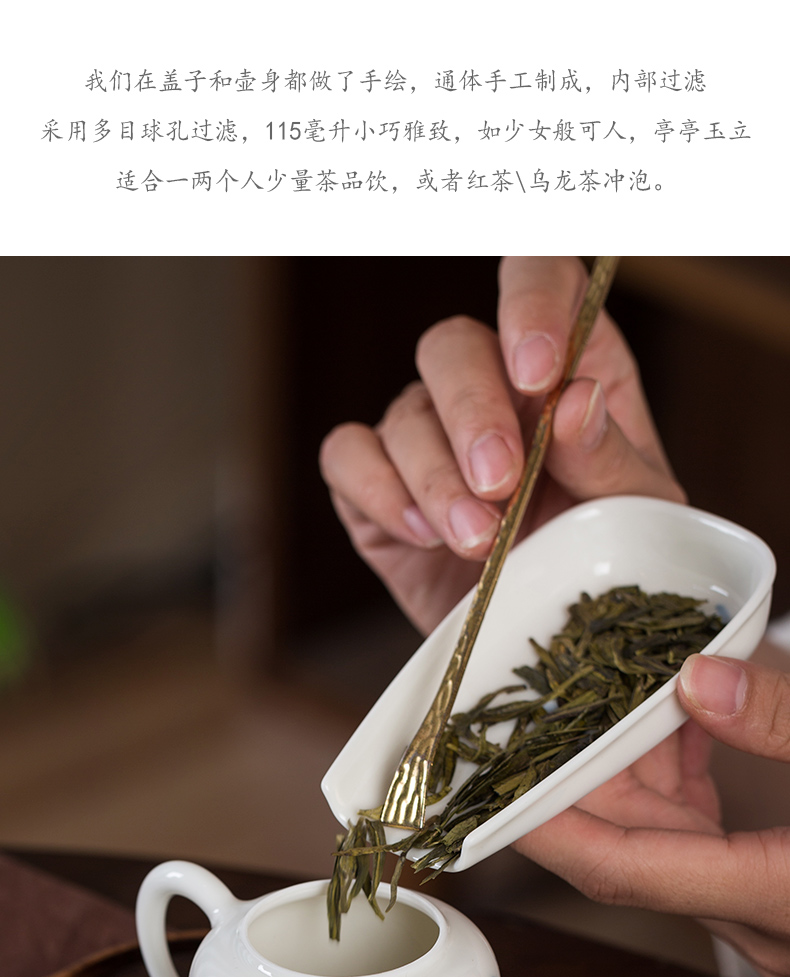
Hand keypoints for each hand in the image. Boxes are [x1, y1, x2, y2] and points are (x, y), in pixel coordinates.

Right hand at [319, 256, 684, 635]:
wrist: (545, 640)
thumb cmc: (600, 559)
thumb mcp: (636, 513)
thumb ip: (610, 457)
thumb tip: (573, 400)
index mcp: (565, 361)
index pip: (539, 277)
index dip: (529, 303)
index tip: (536, 371)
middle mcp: (487, 382)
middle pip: (450, 347)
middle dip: (472, 416)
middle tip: (501, 485)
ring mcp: (423, 429)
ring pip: (402, 413)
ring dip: (437, 479)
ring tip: (479, 542)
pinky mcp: (372, 485)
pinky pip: (348, 459)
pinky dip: (381, 493)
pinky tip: (425, 536)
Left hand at [515, 653, 789, 976]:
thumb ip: (784, 721)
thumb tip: (699, 679)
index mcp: (776, 898)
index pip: (621, 870)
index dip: (544, 826)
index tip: (491, 785)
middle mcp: (757, 922)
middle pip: (627, 846)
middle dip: (572, 773)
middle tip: (529, 706)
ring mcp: (763, 910)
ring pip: (663, 835)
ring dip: (627, 765)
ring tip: (597, 690)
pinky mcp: (775, 888)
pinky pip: (704, 831)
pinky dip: (680, 775)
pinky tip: (679, 717)